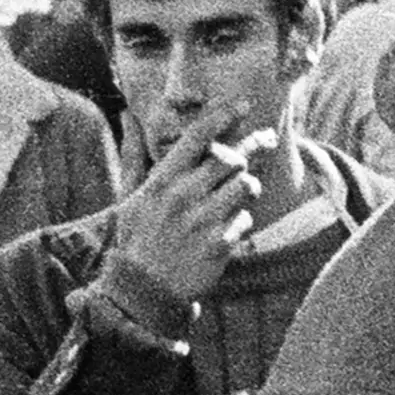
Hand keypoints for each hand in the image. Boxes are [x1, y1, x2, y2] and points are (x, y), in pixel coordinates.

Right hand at [106, 114, 266, 317]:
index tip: (242, 103)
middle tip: (266, 139)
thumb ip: (133, 154)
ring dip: (248, 187)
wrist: (142, 290)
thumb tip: (128, 116)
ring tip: (243, 191)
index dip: (222, 115)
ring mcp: (203, 221)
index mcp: (162, 181)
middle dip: (254, 145)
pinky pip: (246, 220)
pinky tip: (228, 228)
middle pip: (232, 158)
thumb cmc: (135, 239)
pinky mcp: (220, 245)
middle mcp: (184, 196)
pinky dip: (241, 222)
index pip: (196, 137)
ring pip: (246, 185)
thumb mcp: (128, 195)